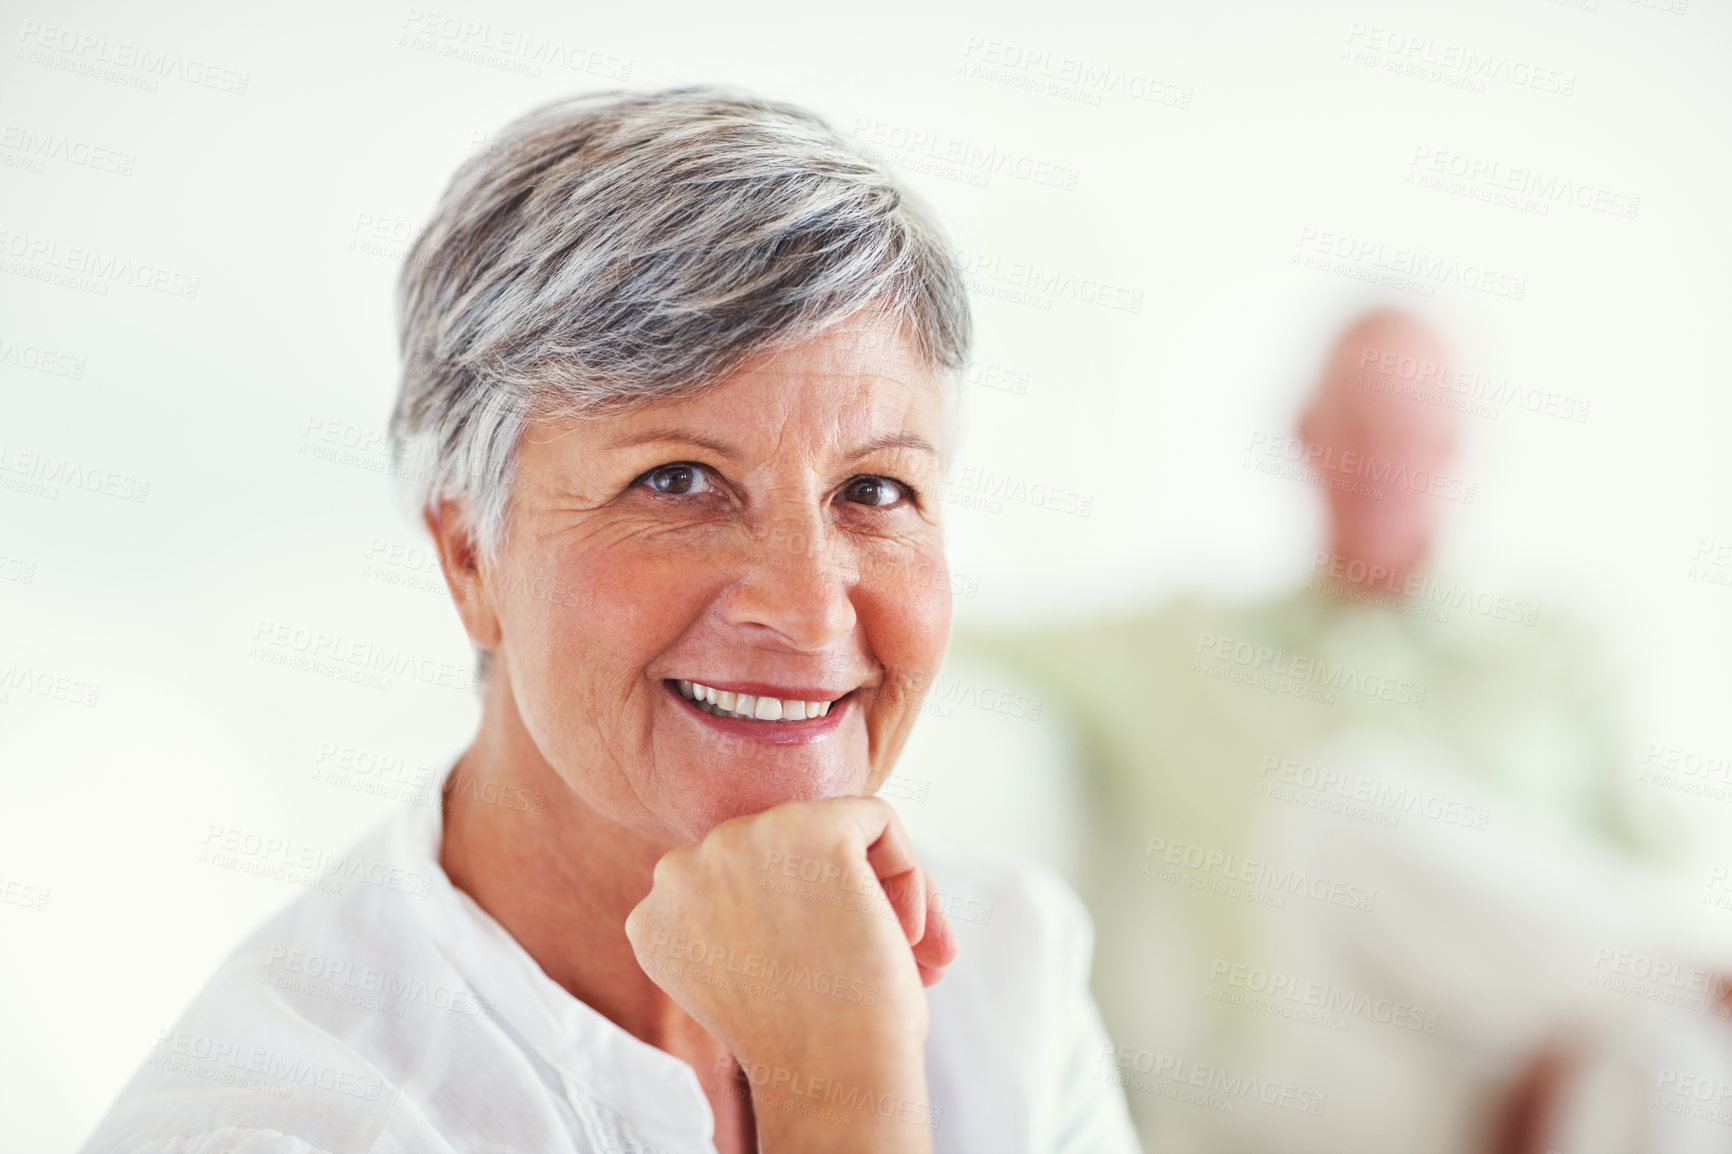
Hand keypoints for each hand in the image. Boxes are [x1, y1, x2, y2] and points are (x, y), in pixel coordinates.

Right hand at [624, 796, 959, 1151]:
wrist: (829, 1078)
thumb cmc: (807, 1047)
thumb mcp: (744, 975)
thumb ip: (740, 919)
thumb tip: (801, 880)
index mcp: (658, 914)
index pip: (738, 880)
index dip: (797, 921)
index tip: (834, 969)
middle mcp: (681, 869)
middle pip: (779, 848)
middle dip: (837, 897)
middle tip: (878, 957)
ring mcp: (739, 840)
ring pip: (829, 829)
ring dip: (875, 885)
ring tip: (904, 949)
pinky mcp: (809, 829)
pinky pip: (877, 821)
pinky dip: (908, 872)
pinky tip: (907, 933)